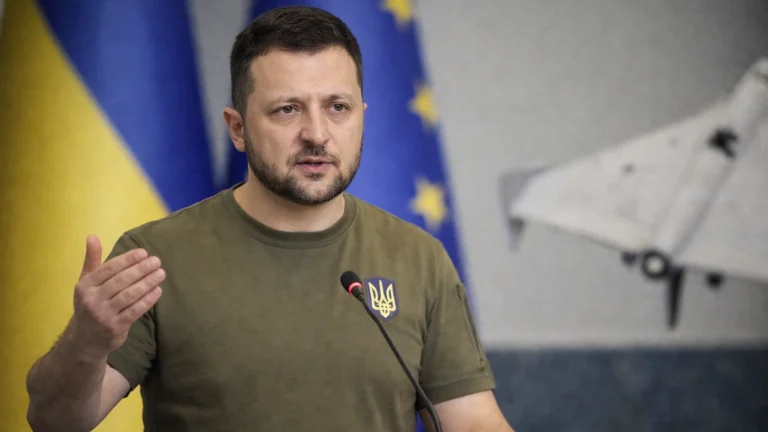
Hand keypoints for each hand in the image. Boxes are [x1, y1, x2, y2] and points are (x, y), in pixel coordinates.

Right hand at [65, 235, 164, 359]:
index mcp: (84, 286)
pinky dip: (148, 300)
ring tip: (161, 273)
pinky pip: (135, 311)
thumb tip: (92, 235)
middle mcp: (91, 300)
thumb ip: (92, 260)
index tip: (144, 252)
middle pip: (121, 281)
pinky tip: (158, 290)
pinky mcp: (115, 328)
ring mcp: (103, 315)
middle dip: (141, 269)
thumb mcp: (86, 282)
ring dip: (147, 283)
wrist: (85, 340)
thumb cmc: (89, 304)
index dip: (127, 259)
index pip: (109, 269)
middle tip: (157, 261)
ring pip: (129, 295)